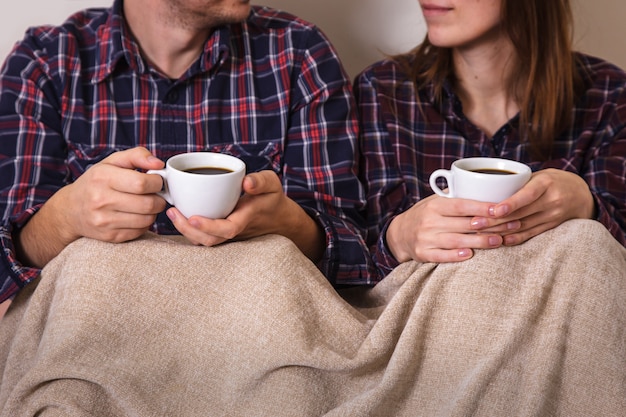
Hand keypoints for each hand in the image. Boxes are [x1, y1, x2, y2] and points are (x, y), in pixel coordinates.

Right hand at [16, 147, 166, 267]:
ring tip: (147, 204)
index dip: (157, 182)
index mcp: (102, 177)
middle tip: (157, 194)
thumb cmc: (96, 182)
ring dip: (154, 212)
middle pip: (148, 203)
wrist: (71, 210)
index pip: (141, 183)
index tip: (157, 181)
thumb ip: (137, 155)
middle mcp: (101, 200)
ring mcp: (105, 221)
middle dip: (160, 198)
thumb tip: (158, 163)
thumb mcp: (112, 162)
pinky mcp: (110, 236)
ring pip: (147, 219)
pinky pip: (141, 231)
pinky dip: (145, 223)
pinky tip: (137, 215)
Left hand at [166, 170, 324, 260]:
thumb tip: (246, 182)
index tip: (193, 217)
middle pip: (210, 240)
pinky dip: (189, 230)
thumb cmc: (272, 198)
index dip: (210, 227)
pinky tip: (179, 215)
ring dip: (186, 231)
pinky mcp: (220, 234)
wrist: (278, 219)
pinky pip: (204, 237)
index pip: (228, 229)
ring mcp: (227, 235)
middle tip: (172, 211)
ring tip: (172, 212)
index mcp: (246, 218)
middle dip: (188, 230)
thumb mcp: (272, 184)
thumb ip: (261, 182)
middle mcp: (235, 230)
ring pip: (204, 241)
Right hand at [386, 194, 508, 263]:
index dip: (481, 207)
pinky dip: (456, 255)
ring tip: (499, 241)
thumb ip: (456, 196)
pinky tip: (471, 254)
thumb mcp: (436, 201)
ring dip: (480, 241)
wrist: (400, 233)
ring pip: (456, 240)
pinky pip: (441, 256)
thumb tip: (487, 185)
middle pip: (464, 224)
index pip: (461, 205)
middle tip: (512, 225)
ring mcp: (426, 238)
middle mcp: (430, 221)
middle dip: (491, 225)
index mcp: (435, 205)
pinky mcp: (423, 253)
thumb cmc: (427, 214)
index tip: (501, 208)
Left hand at [470, 169, 594, 244]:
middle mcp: (552, 200)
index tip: (493, 210)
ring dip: (500, 231)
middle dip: (494, 220)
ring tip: (479, 233)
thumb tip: (485, 187)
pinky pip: (531, 234)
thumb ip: (518, 182)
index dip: (510, 204)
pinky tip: (499, 241)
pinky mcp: (553, 226)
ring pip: (523, 226)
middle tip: (473, 223)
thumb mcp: (539, 175)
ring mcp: (554, 215)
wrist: (582, 193)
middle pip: (520, 213)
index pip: (527, 195)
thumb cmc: (552, 180)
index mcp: (546, 183)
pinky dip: (514, 238)